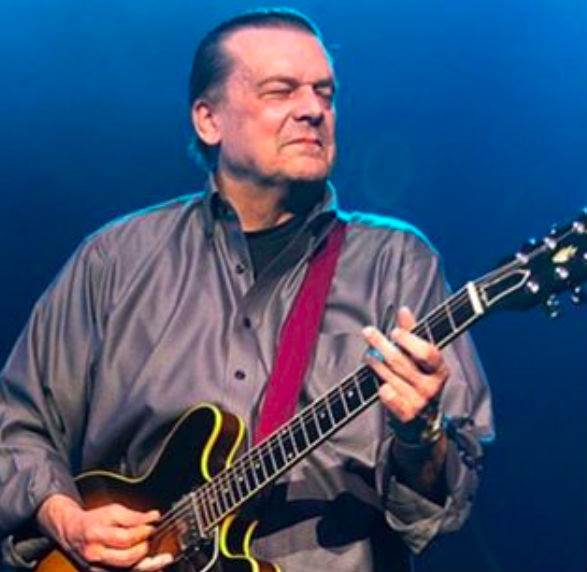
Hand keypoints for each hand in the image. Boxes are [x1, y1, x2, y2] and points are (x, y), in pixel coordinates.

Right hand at [37, 494, 172, 570]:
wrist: (73, 533)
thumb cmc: (94, 521)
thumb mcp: (113, 511)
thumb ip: (134, 516)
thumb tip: (154, 517)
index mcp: (97, 535)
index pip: (125, 538)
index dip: (143, 532)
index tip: (154, 525)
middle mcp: (96, 556)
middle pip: (126, 559)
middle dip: (145, 549)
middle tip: (153, 539)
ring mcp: (97, 569)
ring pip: (127, 571)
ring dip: (149, 566)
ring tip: (163, 559)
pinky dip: (141, 571)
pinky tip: (154, 567)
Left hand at [362, 306, 448, 425]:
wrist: (422, 421)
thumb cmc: (418, 381)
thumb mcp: (420, 358)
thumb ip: (412, 334)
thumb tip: (404, 310)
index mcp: (439, 369)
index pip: (427, 352)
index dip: (410, 340)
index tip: (394, 331)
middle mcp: (432, 386)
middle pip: (402, 362)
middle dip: (382, 345)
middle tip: (368, 332)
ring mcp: (420, 401)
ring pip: (390, 377)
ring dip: (376, 363)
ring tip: (368, 354)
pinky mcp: (407, 414)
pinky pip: (388, 396)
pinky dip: (382, 388)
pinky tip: (379, 383)